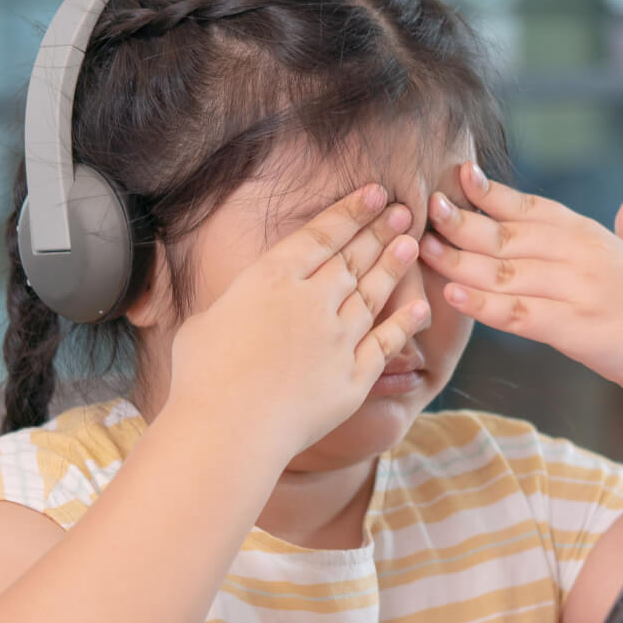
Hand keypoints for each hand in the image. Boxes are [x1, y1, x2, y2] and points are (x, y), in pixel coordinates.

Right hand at [167, 183, 428, 457]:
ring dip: (394, 267)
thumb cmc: (202, 378)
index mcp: (270, 279)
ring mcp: (338, 338)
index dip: (350, 212)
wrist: (229, 430)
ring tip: (412, 244)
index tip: (374, 192)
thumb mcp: (203, 322)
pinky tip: (421, 307)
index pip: (320, 235)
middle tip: (402, 211)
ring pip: (374, 294)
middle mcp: (311, 301)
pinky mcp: (355, 376)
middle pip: (353, 259)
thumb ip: (232, 305)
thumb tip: (237, 303)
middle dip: (380, 231)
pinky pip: (387, 343)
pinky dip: (405, 323)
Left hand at [419, 163, 622, 408]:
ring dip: (459, 262)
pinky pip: (518, 314)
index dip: (490, 192)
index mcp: (594, 236)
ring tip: (424, 252)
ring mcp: (578, 290)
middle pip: (507, 234)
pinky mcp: (575, 329)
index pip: (531, 206)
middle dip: (461, 222)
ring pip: (504, 272)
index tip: (457, 178)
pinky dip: (483, 306)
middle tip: (422, 212)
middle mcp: (582, 255)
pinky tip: (454, 297)